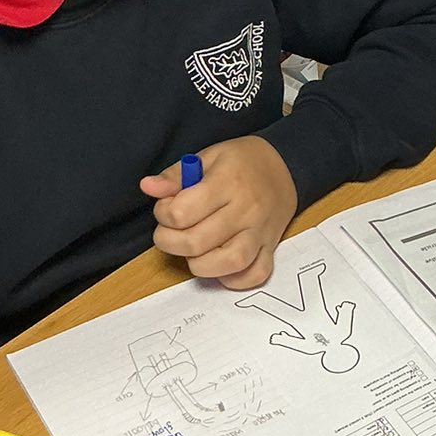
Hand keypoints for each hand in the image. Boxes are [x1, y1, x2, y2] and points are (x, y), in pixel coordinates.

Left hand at [140, 136, 297, 288]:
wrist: (286, 166)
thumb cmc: (243, 162)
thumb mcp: (208, 156)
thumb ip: (175, 175)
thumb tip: (149, 187)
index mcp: (227, 182)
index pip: (181, 213)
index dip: (163, 215)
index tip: (166, 209)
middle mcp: (245, 209)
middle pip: (197, 242)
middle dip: (170, 242)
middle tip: (171, 232)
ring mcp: (260, 231)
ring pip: (228, 263)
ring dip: (200, 264)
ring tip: (194, 251)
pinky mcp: (271, 247)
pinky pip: (255, 274)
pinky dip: (235, 279)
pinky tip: (220, 266)